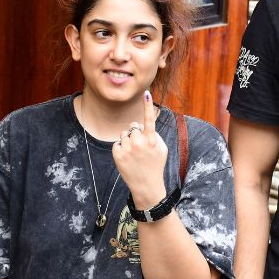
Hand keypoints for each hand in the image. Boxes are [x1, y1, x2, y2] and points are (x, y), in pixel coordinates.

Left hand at [113, 90, 167, 208]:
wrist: (147, 185)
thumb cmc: (156, 164)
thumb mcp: (161, 148)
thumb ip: (153, 134)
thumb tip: (141, 126)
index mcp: (151, 139)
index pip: (149, 119)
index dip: (148, 105)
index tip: (146, 93)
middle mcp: (138, 142)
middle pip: (133, 127)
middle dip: (135, 134)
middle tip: (140, 148)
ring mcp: (127, 148)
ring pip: (124, 135)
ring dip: (128, 141)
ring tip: (134, 154)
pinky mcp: (117, 154)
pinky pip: (117, 143)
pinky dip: (121, 149)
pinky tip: (127, 159)